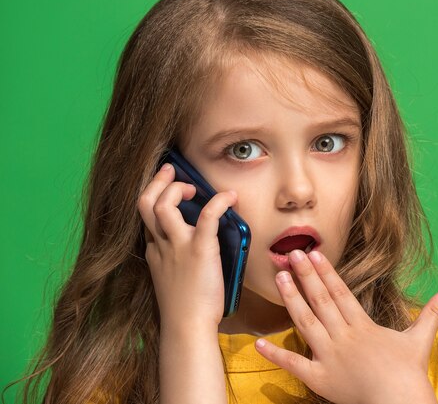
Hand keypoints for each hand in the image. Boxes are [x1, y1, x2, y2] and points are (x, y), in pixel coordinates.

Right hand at [137, 162, 237, 328]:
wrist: (188, 326)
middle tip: (170, 172)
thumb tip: (194, 246)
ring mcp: (178, 246)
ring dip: (177, 188)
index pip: (146, 217)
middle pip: (145, 204)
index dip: (153, 197)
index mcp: (155, 252)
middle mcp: (161, 245)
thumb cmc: (186, 308)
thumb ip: (175, 259)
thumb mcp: (171, 279)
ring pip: (164, 205)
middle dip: (156, 183)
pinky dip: (218, 202)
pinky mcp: (199, 250)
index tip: (164, 188)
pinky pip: (207, 217)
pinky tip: (229, 197)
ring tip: (193, 187)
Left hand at [254, 249, 437, 403]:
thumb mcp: (420, 340)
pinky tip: (258, 343)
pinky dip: (276, 355)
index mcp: (363, 326)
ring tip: (279, 279)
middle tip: (289, 255)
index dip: (326, 272)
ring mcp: (329, 357)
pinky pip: (294, 364)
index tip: (313, 253)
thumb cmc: (409, 374)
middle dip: (305, 276)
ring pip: (306, 323)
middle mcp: (343, 336)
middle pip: (320, 301)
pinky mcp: (320, 379)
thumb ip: (432, 313)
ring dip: (291, 300)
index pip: (340, 292)